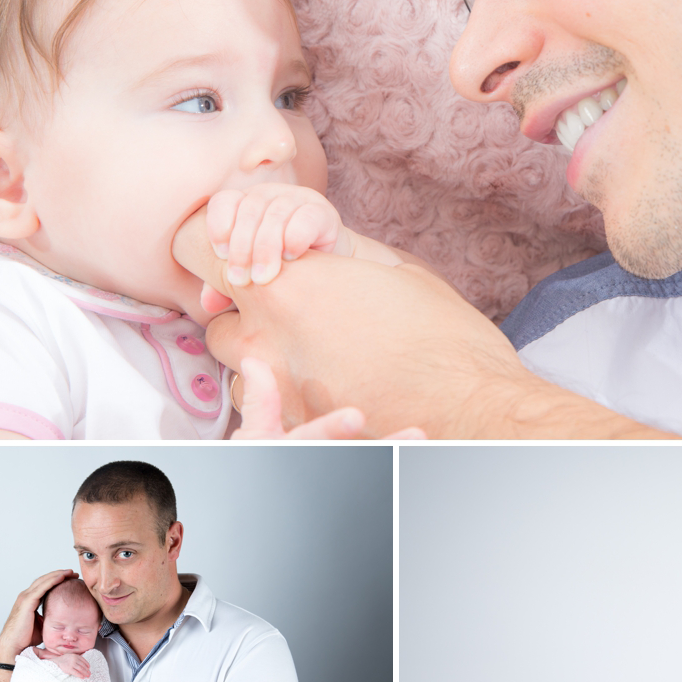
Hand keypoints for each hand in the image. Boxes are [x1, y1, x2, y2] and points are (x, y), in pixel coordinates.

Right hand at [0, 570, 78, 662]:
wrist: (14, 646)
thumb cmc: (25, 638)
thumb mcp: (41, 624)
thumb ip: (47, 616)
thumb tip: (59, 616)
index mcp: (29, 600)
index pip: (44, 585)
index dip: (57, 580)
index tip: (70, 579)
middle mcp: (26, 596)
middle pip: (44, 580)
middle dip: (59, 574)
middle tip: (73, 573)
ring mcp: (25, 597)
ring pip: (43, 581)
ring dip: (58, 574)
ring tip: (70, 572)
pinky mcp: (27, 601)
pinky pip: (42, 588)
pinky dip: (52, 581)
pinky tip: (62, 577)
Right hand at [51, 652, 91, 678]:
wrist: (57, 661)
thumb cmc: (65, 659)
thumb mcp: (72, 656)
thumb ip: (77, 659)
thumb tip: (85, 666)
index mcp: (76, 656)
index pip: (84, 660)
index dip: (87, 665)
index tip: (89, 668)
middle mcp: (75, 659)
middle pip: (83, 665)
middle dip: (87, 670)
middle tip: (89, 674)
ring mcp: (72, 664)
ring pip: (81, 669)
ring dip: (85, 673)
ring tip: (87, 676)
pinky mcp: (69, 669)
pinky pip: (76, 673)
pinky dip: (80, 675)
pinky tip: (82, 677)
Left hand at [175, 209, 625, 436]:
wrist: (476, 414)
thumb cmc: (446, 339)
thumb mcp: (393, 270)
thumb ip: (333, 256)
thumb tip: (309, 245)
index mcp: (286, 289)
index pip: (205, 256)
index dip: (219, 257)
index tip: (241, 267)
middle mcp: (266, 343)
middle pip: (220, 325)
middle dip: (245, 321)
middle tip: (290, 321)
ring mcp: (274, 397)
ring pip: (239, 377)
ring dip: (262, 368)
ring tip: (315, 365)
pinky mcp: (292, 435)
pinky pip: (264, 417)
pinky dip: (281, 407)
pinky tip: (320, 399)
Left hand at [205, 184, 346, 289]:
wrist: (326, 271)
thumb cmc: (277, 270)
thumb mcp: (247, 276)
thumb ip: (223, 286)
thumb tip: (208, 304)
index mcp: (243, 205)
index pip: (224, 201)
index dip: (218, 225)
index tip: (220, 255)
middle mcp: (267, 196)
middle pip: (248, 210)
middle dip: (241, 248)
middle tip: (240, 281)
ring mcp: (296, 199)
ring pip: (275, 214)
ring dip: (266, 249)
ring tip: (263, 279)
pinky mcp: (321, 212)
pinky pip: (306, 218)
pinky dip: (295, 238)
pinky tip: (291, 258)